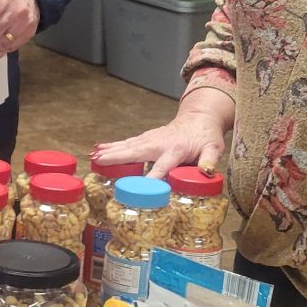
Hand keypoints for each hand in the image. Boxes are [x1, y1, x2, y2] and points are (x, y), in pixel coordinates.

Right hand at [92, 92, 231, 177]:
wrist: (198, 118)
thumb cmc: (206, 137)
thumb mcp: (213, 148)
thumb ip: (210, 160)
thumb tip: (207, 171)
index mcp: (175, 151)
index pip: (161, 168)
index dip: (150, 179)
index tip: (137, 188)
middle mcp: (159, 144)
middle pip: (135, 152)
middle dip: (117, 158)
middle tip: (98, 162)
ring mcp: (150, 139)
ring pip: (127, 146)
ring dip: (109, 151)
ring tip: (93, 156)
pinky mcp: (145, 138)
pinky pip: (127, 143)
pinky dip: (112, 146)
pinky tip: (98, 150)